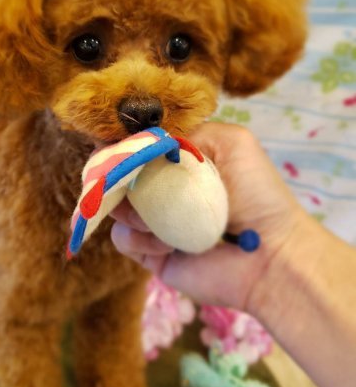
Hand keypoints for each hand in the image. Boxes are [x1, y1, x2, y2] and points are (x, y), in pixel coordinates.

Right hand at [110, 123, 308, 313]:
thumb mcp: (231, 142)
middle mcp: (165, 190)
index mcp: (181, 162)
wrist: (271, 254)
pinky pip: (123, 238)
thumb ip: (186, 132)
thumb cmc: (256, 193)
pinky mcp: (151, 253)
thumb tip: (143, 140)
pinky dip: (139, 237)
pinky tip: (167, 241)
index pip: (140, 147)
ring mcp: (156, 222)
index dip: (126, 145)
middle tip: (132, 180)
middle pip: (121, 176)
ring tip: (160, 215)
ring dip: (132, 207)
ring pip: (118, 206)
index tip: (116, 144)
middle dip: (122, 176)